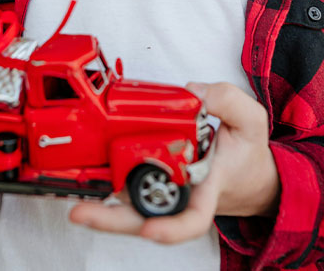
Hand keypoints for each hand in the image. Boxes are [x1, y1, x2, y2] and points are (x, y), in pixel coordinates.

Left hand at [69, 82, 279, 243]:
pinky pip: (124, 187)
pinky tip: (80, 177)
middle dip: (110, 220)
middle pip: (144, 217)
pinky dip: (102, 186)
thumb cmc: (245, 155)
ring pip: (127, 206)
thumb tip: (193, 93)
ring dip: (98, 207)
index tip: (150, 231)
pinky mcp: (149, 181)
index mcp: (207, 188)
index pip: (192, 218)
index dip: (170, 228)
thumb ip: (229, 101)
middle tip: (81, 213)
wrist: (246, 177)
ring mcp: (161, 191)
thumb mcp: (251, 122)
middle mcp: (179, 196)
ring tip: (72, 202)